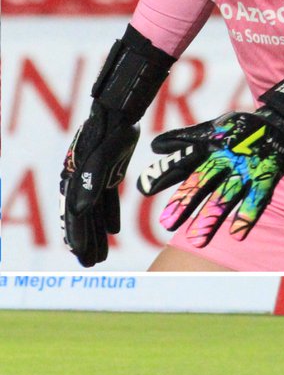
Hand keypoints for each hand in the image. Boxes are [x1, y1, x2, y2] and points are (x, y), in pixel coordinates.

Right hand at [61, 103, 139, 266]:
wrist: (120, 109)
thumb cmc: (109, 130)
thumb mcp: (102, 156)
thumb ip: (91, 182)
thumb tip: (79, 209)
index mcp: (74, 177)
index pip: (73, 212)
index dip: (76, 233)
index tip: (79, 254)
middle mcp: (79, 180)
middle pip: (81, 216)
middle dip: (85, 240)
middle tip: (89, 264)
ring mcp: (93, 177)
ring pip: (95, 211)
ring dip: (97, 233)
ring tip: (100, 256)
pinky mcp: (108, 172)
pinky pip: (107, 199)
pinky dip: (110, 215)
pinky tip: (115, 231)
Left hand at [136, 109, 283, 245]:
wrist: (281, 121)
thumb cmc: (241, 129)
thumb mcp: (212, 131)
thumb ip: (184, 141)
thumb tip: (154, 145)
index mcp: (210, 147)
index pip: (183, 161)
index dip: (163, 173)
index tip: (143, 188)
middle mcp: (225, 158)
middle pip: (202, 181)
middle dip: (184, 202)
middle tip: (167, 223)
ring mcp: (246, 168)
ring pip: (226, 194)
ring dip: (211, 217)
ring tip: (196, 240)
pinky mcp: (267, 174)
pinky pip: (258, 197)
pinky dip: (248, 215)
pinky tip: (236, 235)